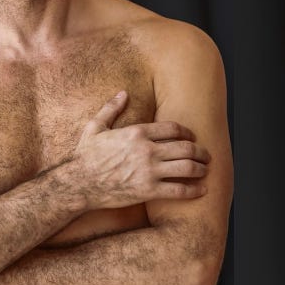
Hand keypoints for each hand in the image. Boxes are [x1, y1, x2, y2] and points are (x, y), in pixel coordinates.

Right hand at [74, 91, 210, 209]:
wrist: (79, 183)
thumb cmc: (85, 155)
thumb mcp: (95, 126)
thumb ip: (111, 108)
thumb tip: (123, 93)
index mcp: (136, 132)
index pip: (173, 128)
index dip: (187, 131)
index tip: (191, 136)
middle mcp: (146, 150)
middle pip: (185, 147)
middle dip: (200, 151)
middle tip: (205, 154)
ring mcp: (149, 171)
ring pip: (187, 168)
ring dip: (201, 168)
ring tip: (204, 169)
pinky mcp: (148, 191)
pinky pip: (179, 190)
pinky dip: (194, 190)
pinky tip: (201, 189)